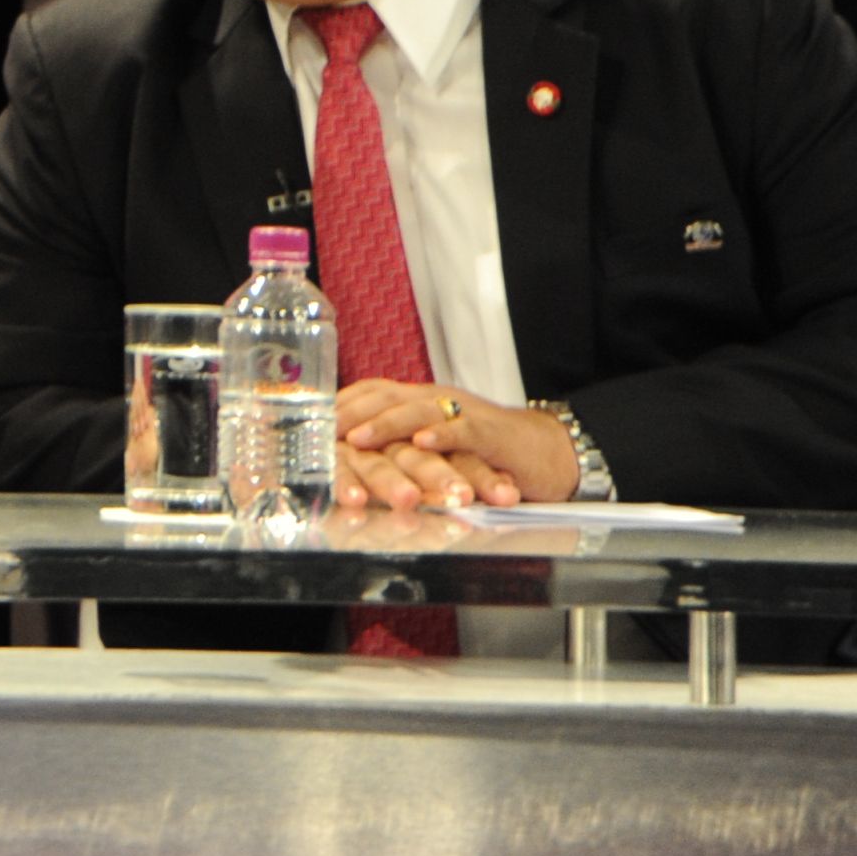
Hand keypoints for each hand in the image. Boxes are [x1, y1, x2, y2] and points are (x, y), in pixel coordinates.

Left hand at [334, 379, 570, 511]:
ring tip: (358, 438)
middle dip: (350, 412)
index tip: (307, 422)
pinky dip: (442, 435)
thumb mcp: (435, 448)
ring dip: (386, 424)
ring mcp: (464, 414)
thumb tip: (348, 463)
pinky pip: (464, 429)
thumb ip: (399, 448)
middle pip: (386, 396)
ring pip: (419, 410)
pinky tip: (422, 443)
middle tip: (320, 431)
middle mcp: (437, 401)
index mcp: (419, 401)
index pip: (371, 392)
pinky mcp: (492, 434)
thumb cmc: (485, 454)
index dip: (339, 405)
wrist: (549, 453)